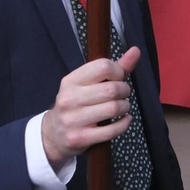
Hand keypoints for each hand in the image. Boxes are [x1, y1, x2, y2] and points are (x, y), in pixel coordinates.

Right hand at [40, 48, 141, 167]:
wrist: (53, 134)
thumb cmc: (76, 105)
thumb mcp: (88, 84)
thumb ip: (114, 68)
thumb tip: (136, 51)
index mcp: (71, 81)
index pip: (103, 66)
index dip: (118, 72)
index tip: (118, 78)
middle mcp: (70, 99)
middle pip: (112, 89)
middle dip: (124, 91)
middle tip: (122, 95)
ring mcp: (74, 120)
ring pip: (114, 108)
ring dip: (125, 107)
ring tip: (122, 107)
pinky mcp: (80, 138)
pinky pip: (112, 130)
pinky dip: (124, 124)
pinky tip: (124, 120)